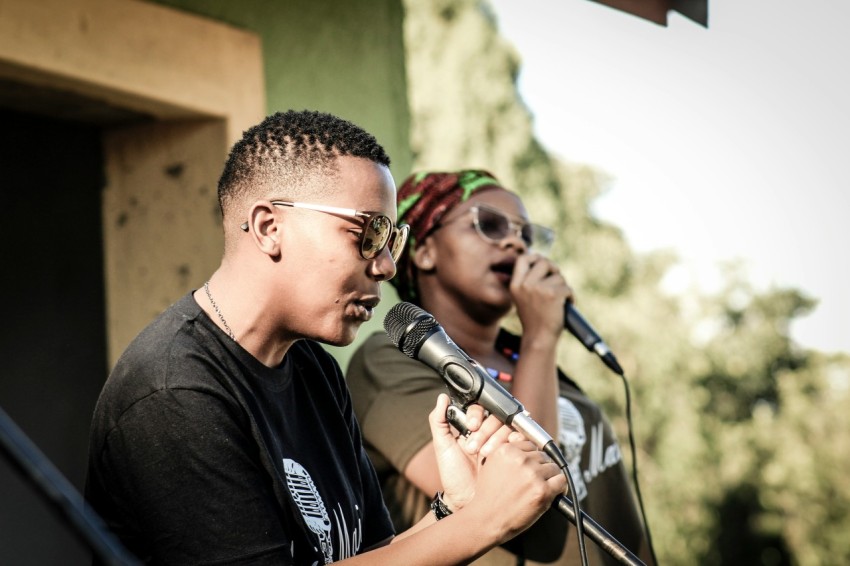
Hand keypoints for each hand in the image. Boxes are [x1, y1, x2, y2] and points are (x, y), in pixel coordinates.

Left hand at [428, 395, 512, 509]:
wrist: (465, 501)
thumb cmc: (453, 475)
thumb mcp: (443, 447)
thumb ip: (439, 421)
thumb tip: (442, 397)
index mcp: (473, 427)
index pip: (481, 408)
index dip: (478, 414)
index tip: (471, 426)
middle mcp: (489, 432)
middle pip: (497, 416)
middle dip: (486, 430)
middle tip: (474, 448)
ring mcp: (502, 442)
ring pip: (508, 427)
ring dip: (498, 438)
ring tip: (485, 455)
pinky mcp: (515, 454)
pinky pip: (522, 441)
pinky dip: (516, 441)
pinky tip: (507, 450)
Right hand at [467, 435, 566, 544]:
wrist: (486, 520)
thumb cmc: (489, 496)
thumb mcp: (490, 465)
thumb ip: (508, 454)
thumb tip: (530, 447)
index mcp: (506, 450)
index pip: (530, 445)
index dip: (531, 458)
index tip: (530, 468)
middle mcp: (520, 459)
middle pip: (543, 456)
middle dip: (540, 468)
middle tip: (534, 482)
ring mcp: (532, 474)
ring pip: (553, 467)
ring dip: (550, 477)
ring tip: (542, 488)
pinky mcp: (542, 490)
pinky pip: (561, 480)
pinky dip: (560, 487)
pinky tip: (555, 493)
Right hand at [509, 253, 571, 339]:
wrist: (539, 338)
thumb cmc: (534, 319)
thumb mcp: (524, 297)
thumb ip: (529, 280)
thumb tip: (543, 260)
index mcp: (515, 285)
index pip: (523, 259)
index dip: (535, 257)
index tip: (543, 264)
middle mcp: (525, 285)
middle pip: (544, 262)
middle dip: (554, 270)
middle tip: (557, 281)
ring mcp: (539, 289)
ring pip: (559, 276)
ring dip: (563, 287)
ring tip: (559, 301)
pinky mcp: (553, 294)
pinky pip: (568, 288)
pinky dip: (571, 297)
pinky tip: (566, 306)